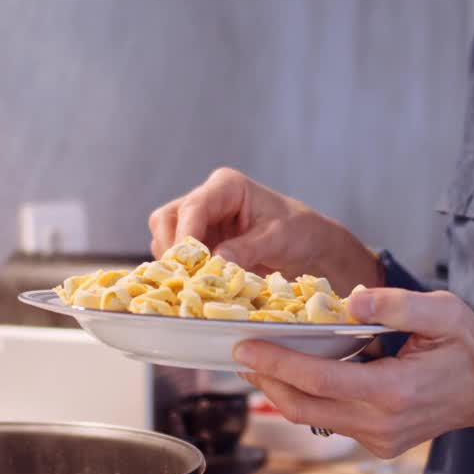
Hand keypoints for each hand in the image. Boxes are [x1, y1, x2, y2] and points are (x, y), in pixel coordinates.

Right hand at [148, 168, 381, 291]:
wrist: (308, 245)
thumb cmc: (298, 231)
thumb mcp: (278, 238)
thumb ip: (248, 248)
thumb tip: (217, 260)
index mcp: (226, 186)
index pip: (193, 207)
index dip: (185, 235)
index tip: (189, 263)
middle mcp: (207, 199)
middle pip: (166, 219)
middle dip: (171, 249)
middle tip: (185, 277)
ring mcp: (200, 222)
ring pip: (165, 238)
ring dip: (175, 263)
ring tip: (193, 284)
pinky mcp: (200, 244)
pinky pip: (177, 257)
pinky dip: (182, 272)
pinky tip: (196, 286)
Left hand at [234, 288, 473, 457]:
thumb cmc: (471, 348)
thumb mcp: (444, 312)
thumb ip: (397, 304)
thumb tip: (349, 298)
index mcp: (394, 391)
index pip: (318, 379)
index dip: (276, 361)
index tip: (244, 345)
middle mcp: (382, 423)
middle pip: (304, 405)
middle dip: (267, 378)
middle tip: (239, 352)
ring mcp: (380, 439)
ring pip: (313, 418)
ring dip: (282, 390)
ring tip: (257, 361)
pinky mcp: (380, 443)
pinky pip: (332, 421)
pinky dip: (308, 399)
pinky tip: (297, 374)